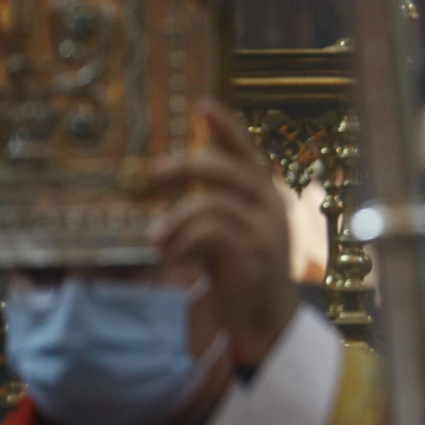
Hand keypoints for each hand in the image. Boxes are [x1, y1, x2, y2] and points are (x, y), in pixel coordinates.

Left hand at [150, 98, 297, 365]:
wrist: (268, 318)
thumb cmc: (243, 271)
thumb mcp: (231, 229)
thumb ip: (217, 202)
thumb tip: (182, 170)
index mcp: (266, 196)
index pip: (247, 153)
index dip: (226, 129)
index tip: (202, 106)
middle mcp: (271, 208)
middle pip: (227, 170)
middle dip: (187, 167)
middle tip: (153, 173)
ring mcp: (265, 231)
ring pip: (211, 205)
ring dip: (175, 220)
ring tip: (155, 238)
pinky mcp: (254, 255)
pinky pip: (210, 233)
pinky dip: (183, 242)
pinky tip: (174, 255)